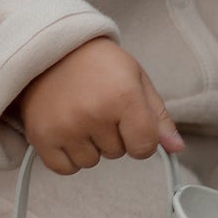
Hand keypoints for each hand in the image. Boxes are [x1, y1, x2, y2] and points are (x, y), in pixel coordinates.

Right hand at [16, 38, 183, 175]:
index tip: (130, 122)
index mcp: (123, 96)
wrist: (51, 48)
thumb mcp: (136, 79)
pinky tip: (66, 128)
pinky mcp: (41, 136)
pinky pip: (65, 168)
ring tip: (79, 114)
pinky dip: (68, 156)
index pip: (144, 147)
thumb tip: (176, 148)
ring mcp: (65, 127)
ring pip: (91, 162)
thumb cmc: (99, 63)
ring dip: (89, 145)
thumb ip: (158, 116)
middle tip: (98, 106)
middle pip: (117, 153)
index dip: (141, 138)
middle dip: (113, 136)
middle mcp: (94, 114)